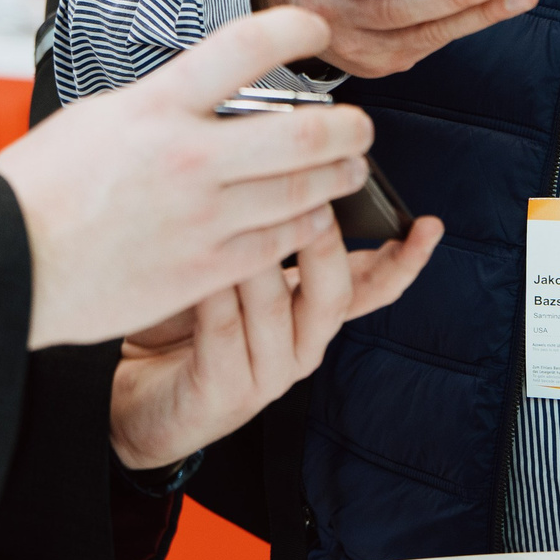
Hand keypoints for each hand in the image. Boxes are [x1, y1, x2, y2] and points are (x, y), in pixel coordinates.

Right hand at [0, 8, 375, 349]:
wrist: (8, 261)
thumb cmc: (39, 188)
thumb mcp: (98, 118)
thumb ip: (161, 105)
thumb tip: (207, 95)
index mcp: (157, 105)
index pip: (247, 45)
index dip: (295, 28)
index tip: (315, 30)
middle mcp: (189, 156)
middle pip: (305, 130)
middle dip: (349, 127)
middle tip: (362, 126)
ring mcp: (203, 217)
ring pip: (305, 192)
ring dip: (339, 178)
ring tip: (348, 171)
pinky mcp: (205, 269)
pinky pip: (280, 243)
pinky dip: (306, 226)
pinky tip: (310, 219)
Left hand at [109, 212, 444, 469]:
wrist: (133, 396)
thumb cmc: (184, 321)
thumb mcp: (235, 269)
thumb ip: (266, 229)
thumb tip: (286, 163)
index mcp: (311, 313)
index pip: (372, 286)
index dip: (403, 259)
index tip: (426, 226)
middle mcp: (301, 345)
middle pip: (333, 294)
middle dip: (321, 243)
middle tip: (307, 200)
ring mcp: (267, 374)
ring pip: (275, 307)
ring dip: (256, 261)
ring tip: (235, 218)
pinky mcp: (226, 393)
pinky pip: (225, 332)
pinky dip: (214, 295)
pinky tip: (197, 266)